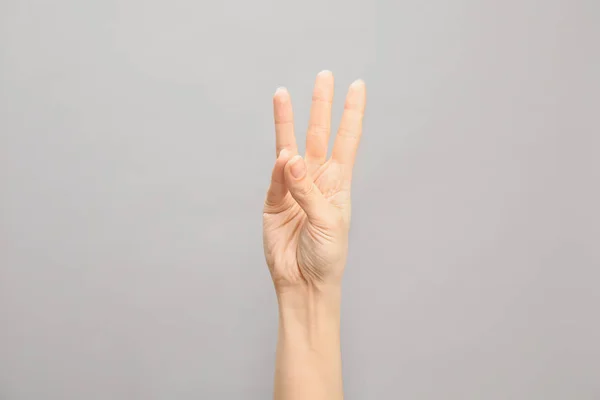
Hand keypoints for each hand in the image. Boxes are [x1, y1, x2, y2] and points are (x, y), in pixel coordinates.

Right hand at [263, 71, 365, 290]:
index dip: (352, 113)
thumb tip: (288, 157)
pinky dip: (278, 169)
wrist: (303, 282)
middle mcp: (316, 179)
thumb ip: (307, 190)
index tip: (358, 86)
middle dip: (321, 105)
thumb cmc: (326, 255)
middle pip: (318, 134)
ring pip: (289, 147)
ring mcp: (293, 188)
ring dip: (286, 121)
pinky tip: (283, 160)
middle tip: (324, 75)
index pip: (347, 140)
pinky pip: (275, 179)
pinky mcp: (273, 201)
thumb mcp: (327, 222)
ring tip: (281, 94)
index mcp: (338, 182)